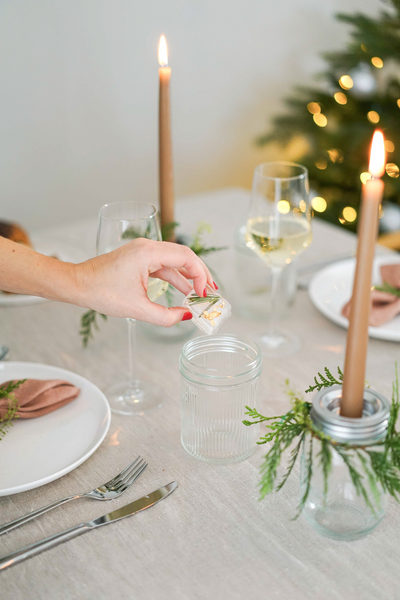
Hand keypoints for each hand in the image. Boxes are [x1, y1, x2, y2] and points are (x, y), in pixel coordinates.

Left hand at [76, 238, 214, 325]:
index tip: (204, 294)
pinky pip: (163, 266)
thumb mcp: (136, 309)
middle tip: (211, 292)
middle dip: (200, 274)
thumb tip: (186, 316)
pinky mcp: (138, 259)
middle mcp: (147, 247)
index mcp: (148, 252)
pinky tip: (182, 290)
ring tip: (200, 294)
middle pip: (184, 256)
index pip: (186, 257)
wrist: (76, 284)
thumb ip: (165, 316)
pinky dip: (174, 277)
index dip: (201, 275)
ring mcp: (142, 252)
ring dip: (188, 277)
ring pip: (174, 260)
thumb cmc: (100, 292)